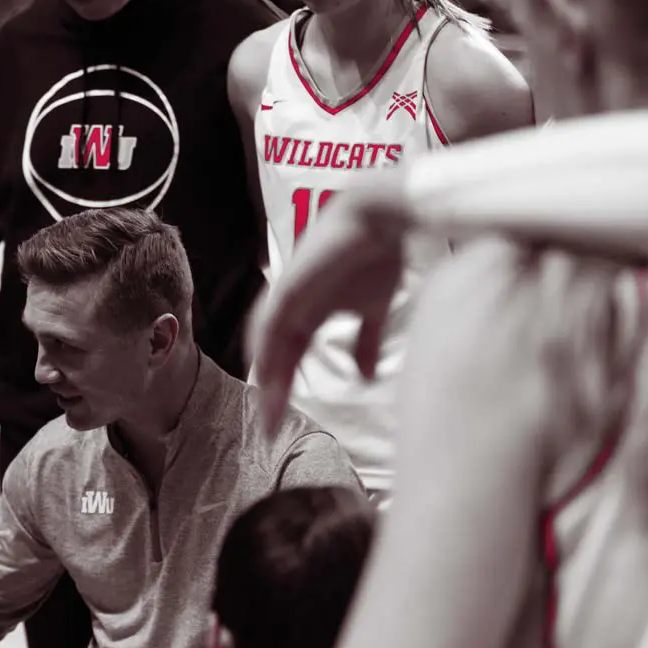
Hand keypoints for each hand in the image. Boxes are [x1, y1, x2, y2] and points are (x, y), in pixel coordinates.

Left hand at [249, 173, 411, 437]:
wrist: (382, 218)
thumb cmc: (376, 257)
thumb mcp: (373, 311)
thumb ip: (365, 343)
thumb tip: (367, 377)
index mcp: (307, 315)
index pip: (288, 359)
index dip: (283, 390)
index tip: (281, 425)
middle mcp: (291, 307)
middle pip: (272, 356)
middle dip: (270, 393)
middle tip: (269, 429)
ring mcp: (288, 295)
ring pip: (264, 342)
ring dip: (265, 375)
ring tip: (268, 407)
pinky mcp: (290, 284)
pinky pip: (270, 320)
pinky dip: (265, 346)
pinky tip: (265, 369)